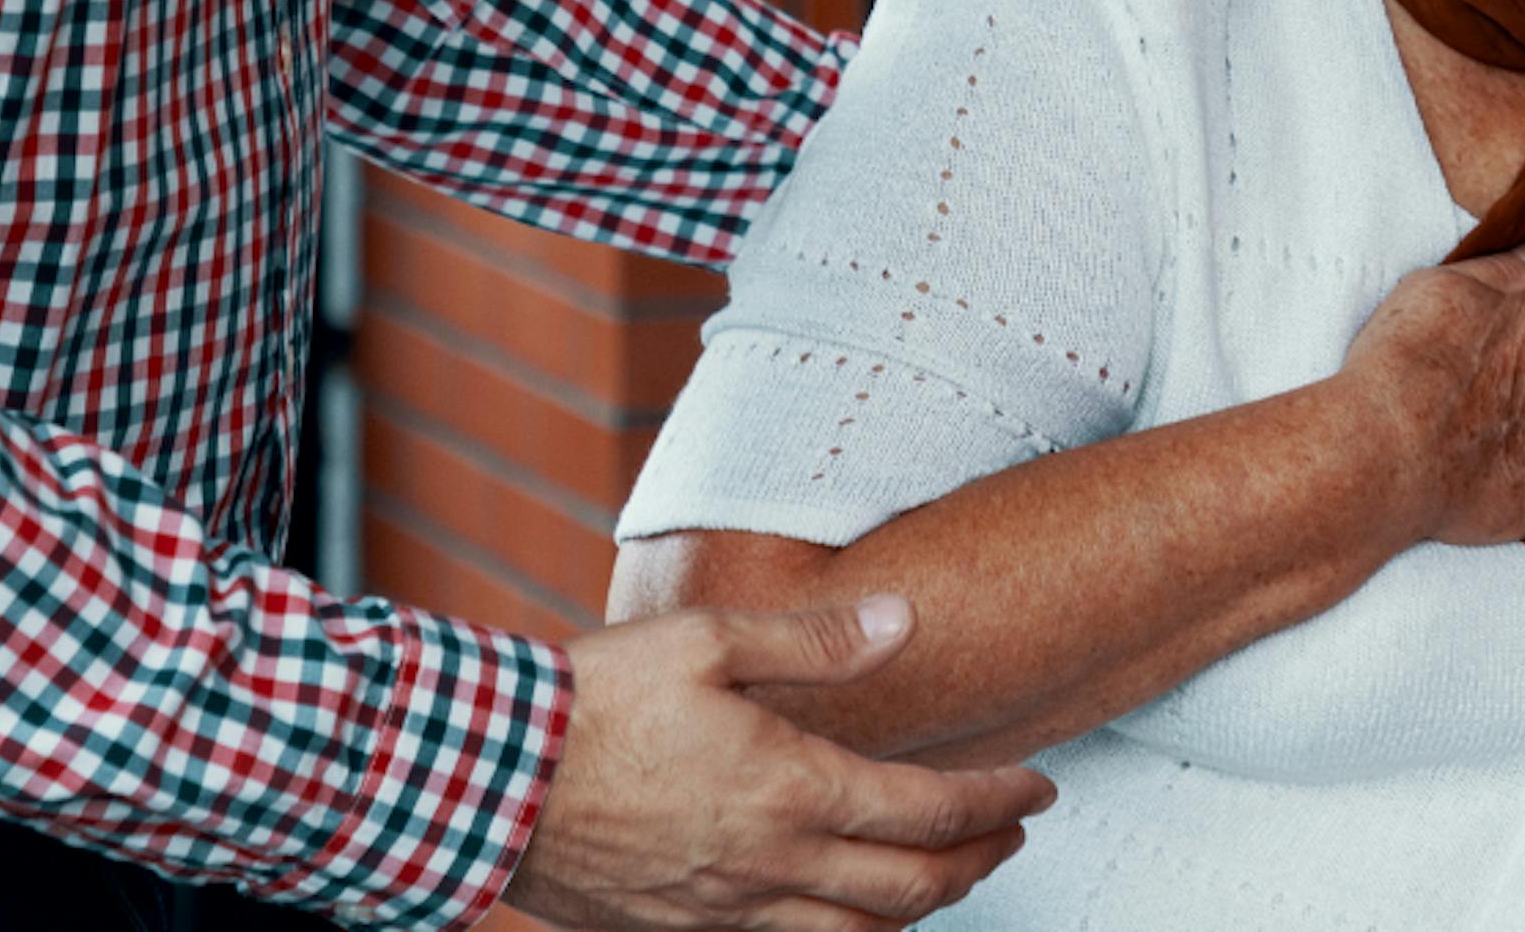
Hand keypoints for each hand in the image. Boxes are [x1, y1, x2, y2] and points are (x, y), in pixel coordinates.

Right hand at [506, 595, 1054, 931]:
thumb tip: (904, 621)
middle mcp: (772, 863)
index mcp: (789, 785)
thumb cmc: (593, 699)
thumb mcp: (708, 639)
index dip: (1000, 798)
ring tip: (951, 874)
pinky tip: (852, 911)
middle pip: (914, 887)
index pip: (932, 809)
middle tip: (1012, 830)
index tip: (1039, 785)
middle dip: (980, 859)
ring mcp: (729, 909)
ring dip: (923, 908)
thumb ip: (816, 640)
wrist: (485, 777)